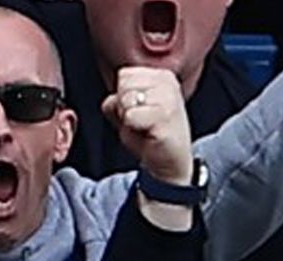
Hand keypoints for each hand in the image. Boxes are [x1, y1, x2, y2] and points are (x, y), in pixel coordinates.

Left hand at [102, 66, 192, 185]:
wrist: (170, 164)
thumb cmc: (150, 137)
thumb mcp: (129, 113)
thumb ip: (116, 99)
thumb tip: (112, 99)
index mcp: (162, 76)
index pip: (124, 74)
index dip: (123, 97)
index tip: (140, 112)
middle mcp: (168, 82)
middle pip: (123, 84)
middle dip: (124, 107)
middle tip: (141, 122)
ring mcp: (168, 98)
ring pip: (125, 99)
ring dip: (128, 119)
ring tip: (144, 128)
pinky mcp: (165, 116)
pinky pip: (130, 116)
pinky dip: (132, 130)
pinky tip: (148, 134)